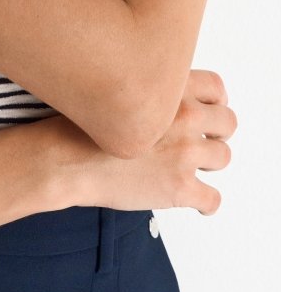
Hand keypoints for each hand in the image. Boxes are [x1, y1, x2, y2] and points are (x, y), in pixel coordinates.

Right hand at [45, 68, 236, 216]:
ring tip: (190, 167)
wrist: (64, 158)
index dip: (213, 100)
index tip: (207, 110)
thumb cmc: (80, 124)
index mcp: (169, 88)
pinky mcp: (179, 187)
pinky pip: (213, 200)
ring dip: (209, 163)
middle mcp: (183, 116)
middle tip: (200, 140)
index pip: (216, 87)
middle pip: (227, 122)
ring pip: (223, 158)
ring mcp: (184, 153)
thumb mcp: (117, 87)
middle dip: (215, 132)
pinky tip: (194, 202)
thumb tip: (163, 97)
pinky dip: (206, 204)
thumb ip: (149, 89)